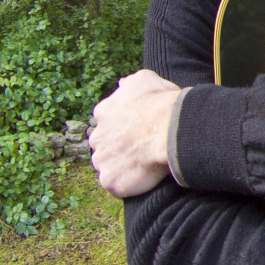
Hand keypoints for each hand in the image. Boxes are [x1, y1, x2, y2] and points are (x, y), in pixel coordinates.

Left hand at [89, 69, 178, 198]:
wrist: (168, 129)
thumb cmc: (159, 103)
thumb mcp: (144, 79)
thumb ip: (130, 83)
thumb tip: (122, 84)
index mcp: (103, 112)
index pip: (106, 122)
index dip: (122, 127)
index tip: (137, 131)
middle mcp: (97, 137)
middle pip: (104, 145)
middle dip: (117, 148)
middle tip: (140, 149)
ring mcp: (101, 160)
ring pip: (107, 166)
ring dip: (120, 167)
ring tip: (142, 165)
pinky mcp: (110, 180)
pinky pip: (116, 185)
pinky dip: (127, 184)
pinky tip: (142, 177)